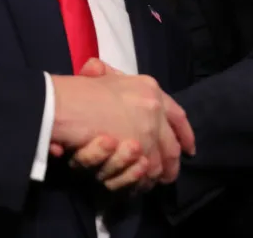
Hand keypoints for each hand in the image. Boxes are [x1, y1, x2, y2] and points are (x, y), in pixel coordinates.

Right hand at [50, 59, 193, 188]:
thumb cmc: (76, 91)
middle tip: (170, 173)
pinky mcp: (140, 148)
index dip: (184, 133)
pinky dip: (145, 180)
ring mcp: (150, 129)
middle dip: (173, 162)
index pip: (177, 114)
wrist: (65, 104)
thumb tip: (98, 69)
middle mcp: (155, 107)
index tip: (188, 147)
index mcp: (149, 87)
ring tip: (153, 182)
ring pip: (162, 160)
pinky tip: (140, 184)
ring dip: (158, 174)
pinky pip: (149, 171)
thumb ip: (106, 74)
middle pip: (173, 143)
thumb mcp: (97, 74)